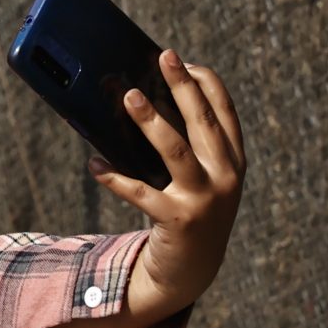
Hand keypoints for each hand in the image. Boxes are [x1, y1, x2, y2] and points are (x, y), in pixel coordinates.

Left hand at [98, 51, 246, 326]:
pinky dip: (114, 177)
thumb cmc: (187, 210)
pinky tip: (94, 164)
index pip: (227, 115)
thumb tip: (138, 100)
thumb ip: (184, 146)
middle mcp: (227, 178)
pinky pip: (140, 193)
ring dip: (151, 121)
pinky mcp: (179, 220)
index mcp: (234, 162)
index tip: (186, 60)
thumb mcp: (197, 178)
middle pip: (204, 123)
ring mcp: (205, 200)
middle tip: (165, 57)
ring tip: (128, 96)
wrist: (193, 270)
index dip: (208, 84)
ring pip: (176, 151)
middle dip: (184, 87)